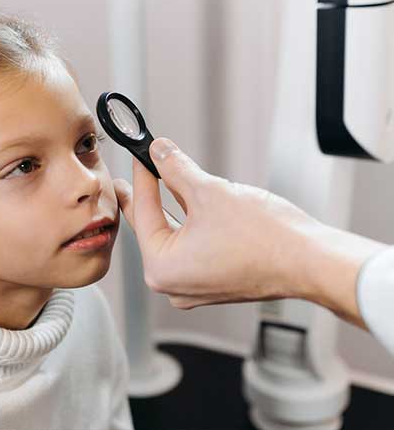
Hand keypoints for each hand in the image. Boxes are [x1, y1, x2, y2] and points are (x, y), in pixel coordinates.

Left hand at [113, 138, 334, 309]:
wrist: (311, 262)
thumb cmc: (266, 239)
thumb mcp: (209, 192)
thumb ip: (176, 169)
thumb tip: (159, 152)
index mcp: (162, 268)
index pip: (144, 214)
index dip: (141, 178)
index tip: (140, 157)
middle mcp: (173, 285)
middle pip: (153, 228)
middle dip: (145, 197)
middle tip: (128, 179)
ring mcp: (194, 286)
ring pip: (173, 237)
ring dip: (169, 207)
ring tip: (156, 183)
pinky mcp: (213, 282)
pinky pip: (190, 247)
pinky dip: (188, 224)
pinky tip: (184, 203)